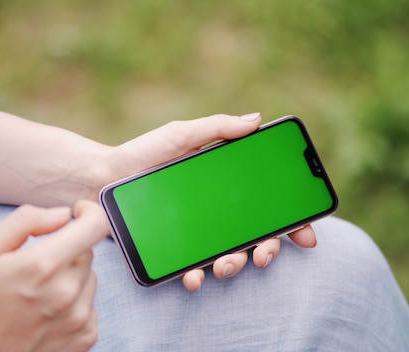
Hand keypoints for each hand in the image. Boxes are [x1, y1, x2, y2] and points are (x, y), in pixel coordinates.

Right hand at [0, 201, 108, 351]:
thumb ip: (26, 221)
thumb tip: (61, 214)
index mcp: (44, 265)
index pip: (95, 226)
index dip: (90, 212)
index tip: (78, 212)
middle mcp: (67, 292)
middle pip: (87, 251)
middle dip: (68, 249)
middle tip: (37, 264)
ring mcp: (78, 317)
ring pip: (90, 278)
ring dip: (72, 276)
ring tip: (40, 291)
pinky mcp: (84, 336)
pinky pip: (90, 304)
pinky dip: (75, 301)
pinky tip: (48, 310)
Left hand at [100, 113, 317, 290]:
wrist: (101, 179)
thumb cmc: (141, 154)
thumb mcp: (180, 135)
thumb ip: (216, 128)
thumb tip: (256, 121)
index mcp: (226, 184)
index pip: (268, 204)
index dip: (293, 220)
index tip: (307, 235)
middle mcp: (217, 210)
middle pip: (255, 235)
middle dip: (266, 250)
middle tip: (262, 255)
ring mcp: (197, 232)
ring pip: (228, 255)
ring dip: (234, 265)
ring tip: (223, 267)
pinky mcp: (174, 248)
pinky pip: (193, 267)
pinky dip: (196, 275)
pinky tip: (193, 277)